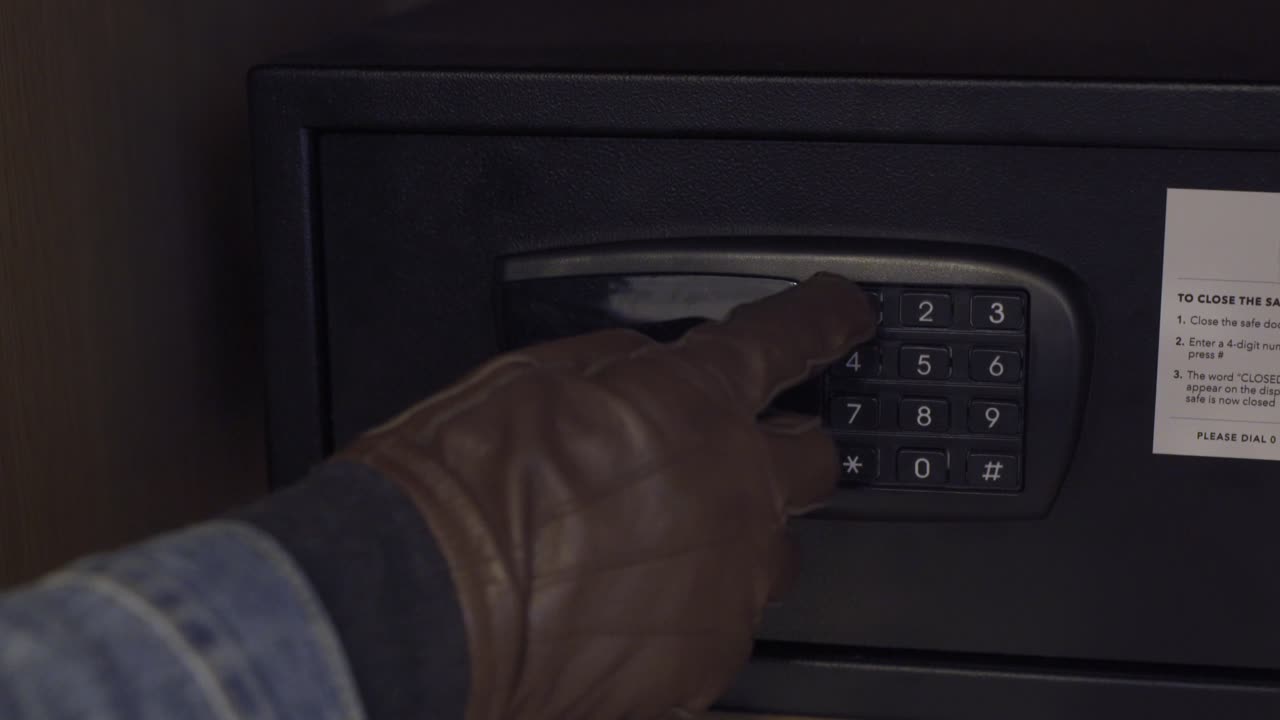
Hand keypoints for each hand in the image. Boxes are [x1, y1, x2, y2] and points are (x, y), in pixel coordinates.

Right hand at [338, 273, 874, 719]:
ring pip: (773, 553)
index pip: (791, 339)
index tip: (844, 315)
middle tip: (726, 456)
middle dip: (784, 449)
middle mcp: (738, 490)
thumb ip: (623, 369)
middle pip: (816, 461)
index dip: (825, 318)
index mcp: (697, 401)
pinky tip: (628, 605)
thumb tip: (648, 372)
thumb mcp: (536, 375)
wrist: (428, 604)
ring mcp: (730, 582)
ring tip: (650, 548)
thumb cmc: (467, 485)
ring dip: (733, 539)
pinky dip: (692, 609)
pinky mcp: (706, 659)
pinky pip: (727, 624)